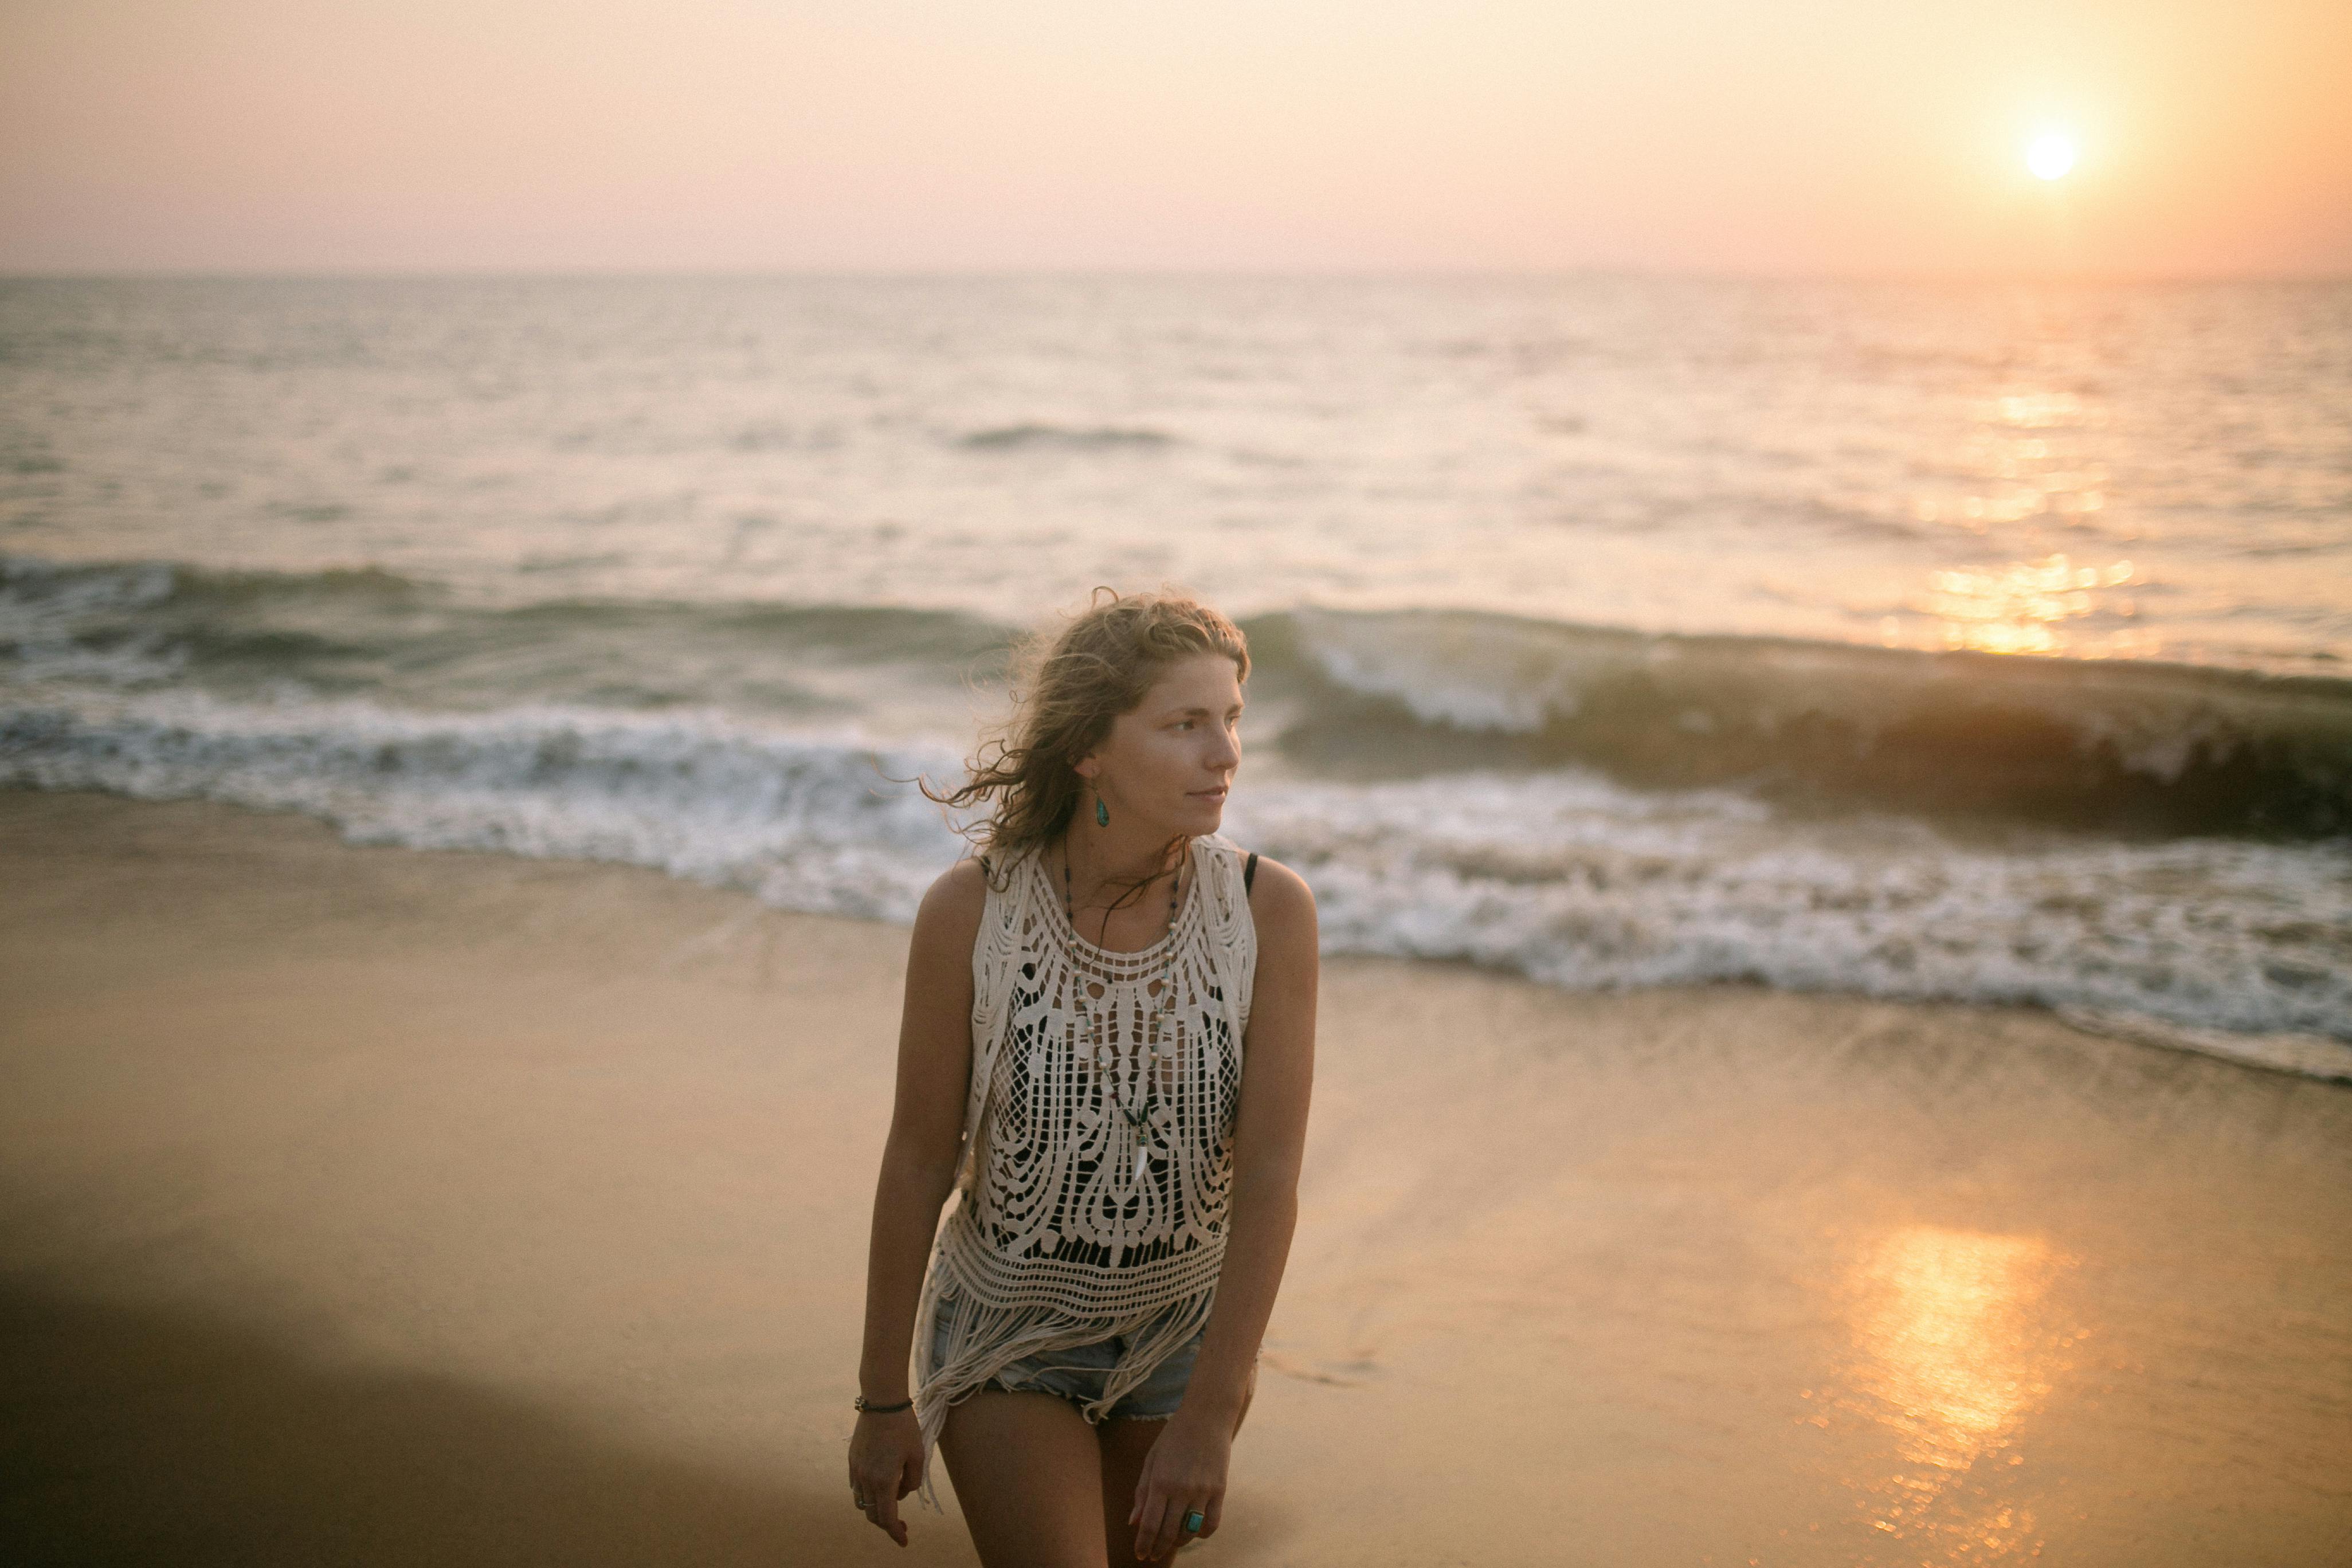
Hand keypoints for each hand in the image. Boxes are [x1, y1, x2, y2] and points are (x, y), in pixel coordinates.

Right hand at [847, 1408, 924, 1547]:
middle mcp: (866, 1479)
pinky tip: (879, 1486)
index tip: (904, 1541)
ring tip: (890, 1504)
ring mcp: (856, 1470)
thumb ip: (912, 1481)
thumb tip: (901, 1492)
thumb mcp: (917, 1456)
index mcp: (884, 1481)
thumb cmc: (904, 1427)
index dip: (895, 1533)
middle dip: (887, 1524)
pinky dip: (866, 1494)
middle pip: (872, 1514)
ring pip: (861, 1502)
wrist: (881, 1402)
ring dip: (874, 1509)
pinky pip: (856, 1487)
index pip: (887, 1518)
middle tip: (902, 1525)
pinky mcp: (852, 1460)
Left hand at [1128, 1409, 1231, 1561]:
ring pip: (1190, 1531)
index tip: (1140, 1555)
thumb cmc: (1173, 1436)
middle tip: (1153, 1555)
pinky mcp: (1220, 1490)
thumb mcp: (1152, 1460)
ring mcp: (1203, 1491)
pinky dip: (1202, 1534)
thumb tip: (1134, 1523)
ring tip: (1171, 1542)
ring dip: (1178, 1543)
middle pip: (1169, 1533)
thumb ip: (1142, 1492)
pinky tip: (1194, 1532)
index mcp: (1160, 1481)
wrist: (1206, 1416)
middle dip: (1158, 1549)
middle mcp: (1181, 1489)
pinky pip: (1212, 1523)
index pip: (1150, 1525)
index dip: (1144, 1544)